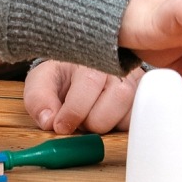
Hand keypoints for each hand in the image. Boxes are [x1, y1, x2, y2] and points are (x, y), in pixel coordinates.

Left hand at [24, 61, 144, 132]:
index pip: (90, 83)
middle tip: (79, 121)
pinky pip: (138, 118)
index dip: (74, 110)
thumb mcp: (42, 81)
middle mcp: (118, 65)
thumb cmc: (61, 76)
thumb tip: (48, 120)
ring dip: (108, 124)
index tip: (61, 126)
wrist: (78, 69)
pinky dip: (121, 126)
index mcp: (91, 55)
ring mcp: (134, 80)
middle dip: (93, 120)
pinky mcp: (143, 96)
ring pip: (131, 110)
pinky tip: (107, 119)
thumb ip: (38, 99)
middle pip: (118, 97)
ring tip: (92, 118)